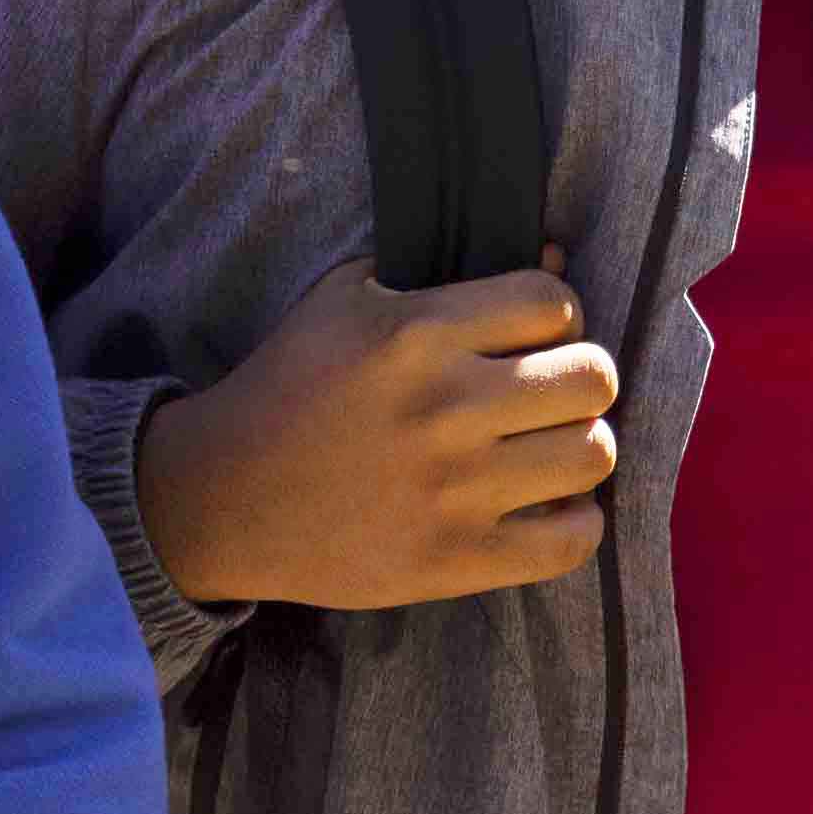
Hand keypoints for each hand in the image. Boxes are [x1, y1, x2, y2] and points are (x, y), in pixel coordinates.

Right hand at [137, 257, 619, 609]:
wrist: (218, 499)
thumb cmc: (289, 387)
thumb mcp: (344, 300)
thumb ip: (443, 271)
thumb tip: (556, 254)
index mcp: (414, 334)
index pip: (554, 302)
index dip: (557, 314)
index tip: (534, 336)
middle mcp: (442, 408)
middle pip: (593, 376)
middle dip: (582, 377)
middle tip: (551, 394)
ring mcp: (451, 489)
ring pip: (594, 454)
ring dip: (580, 447)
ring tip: (547, 449)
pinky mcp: (452, 559)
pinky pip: (572, 541)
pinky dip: (575, 523)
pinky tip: (546, 507)